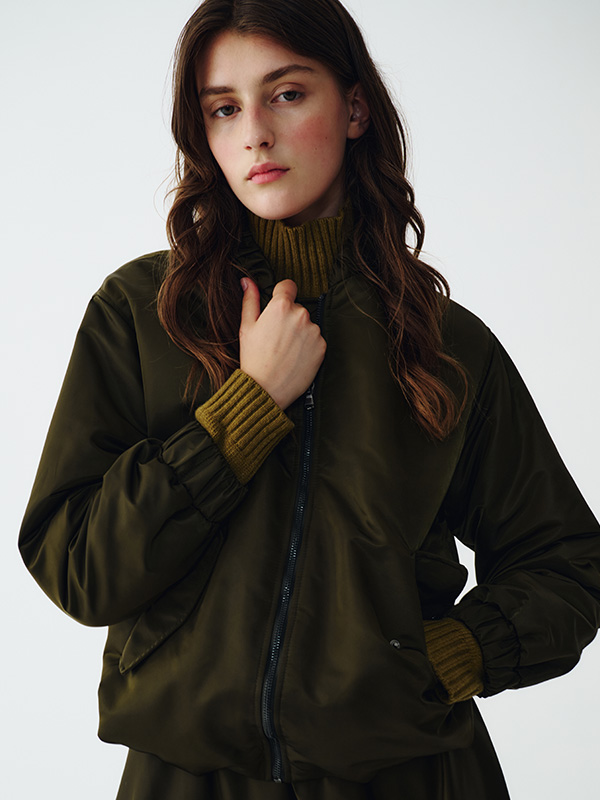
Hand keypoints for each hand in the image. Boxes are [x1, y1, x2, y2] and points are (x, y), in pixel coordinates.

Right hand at [239, 278, 325, 409]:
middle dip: (288, 318)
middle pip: (297, 308)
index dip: (282, 294)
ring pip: (307, 324)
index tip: (278, 307)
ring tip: (285, 350)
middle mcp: (301, 315)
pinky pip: (315, 339)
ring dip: (299, 332)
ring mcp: (314, 331)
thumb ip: (250, 300)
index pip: (288, 285)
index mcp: (281, 306)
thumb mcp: (246, 327)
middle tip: (276, 338)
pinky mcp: (322, 346)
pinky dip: (308, 346)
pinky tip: (295, 357)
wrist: (267, 389)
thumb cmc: (253, 358)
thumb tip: (248, 281)